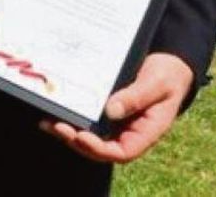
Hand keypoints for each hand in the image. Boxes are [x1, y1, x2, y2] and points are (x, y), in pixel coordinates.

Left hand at [41, 52, 192, 162]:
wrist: (167, 63)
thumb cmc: (167, 75)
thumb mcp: (157, 84)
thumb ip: (137, 97)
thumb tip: (111, 111)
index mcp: (146, 132)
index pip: (122, 152)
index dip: (99, 149)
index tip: (81, 137)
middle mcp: (127, 131)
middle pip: (100, 147)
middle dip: (76, 140)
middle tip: (56, 126)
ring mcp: (114, 122)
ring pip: (89, 134)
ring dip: (68, 131)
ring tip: (47, 121)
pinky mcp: (104, 109)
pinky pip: (86, 117)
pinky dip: (70, 115)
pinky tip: (53, 107)